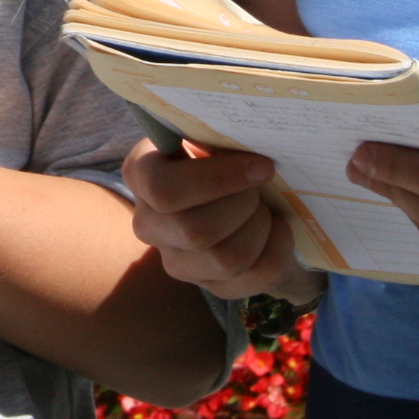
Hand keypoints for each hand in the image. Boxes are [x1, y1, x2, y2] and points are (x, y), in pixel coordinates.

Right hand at [125, 140, 323, 303]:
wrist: (247, 194)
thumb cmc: (228, 155)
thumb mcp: (216, 136)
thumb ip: (218, 133)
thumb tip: (249, 135)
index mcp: (141, 173)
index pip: (163, 189)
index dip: (218, 180)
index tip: (261, 166)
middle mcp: (148, 222)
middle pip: (196, 230)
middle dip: (243, 205)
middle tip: (259, 187)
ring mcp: (176, 260)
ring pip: (225, 258)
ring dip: (259, 228)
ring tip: (263, 209)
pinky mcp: (209, 286)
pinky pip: (252, 278)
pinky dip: (276, 251)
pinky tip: (276, 231)